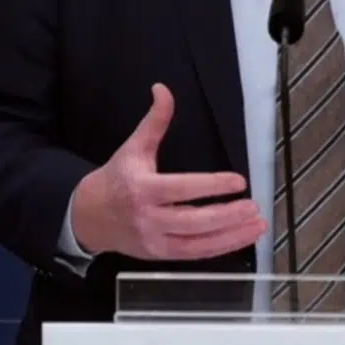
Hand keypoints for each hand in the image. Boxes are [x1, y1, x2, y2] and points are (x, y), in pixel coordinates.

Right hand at [72, 83, 266, 259]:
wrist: (87, 218)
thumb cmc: (116, 179)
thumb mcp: (133, 147)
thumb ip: (154, 121)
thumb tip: (163, 89)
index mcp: (142, 189)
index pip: (181, 189)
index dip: (211, 186)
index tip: (238, 181)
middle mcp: (148, 218)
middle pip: (193, 221)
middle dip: (226, 216)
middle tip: (253, 206)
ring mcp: (154, 240)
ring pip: (197, 244)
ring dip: (231, 236)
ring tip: (257, 224)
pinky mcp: (160, 255)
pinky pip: (194, 255)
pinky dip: (220, 248)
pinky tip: (241, 237)